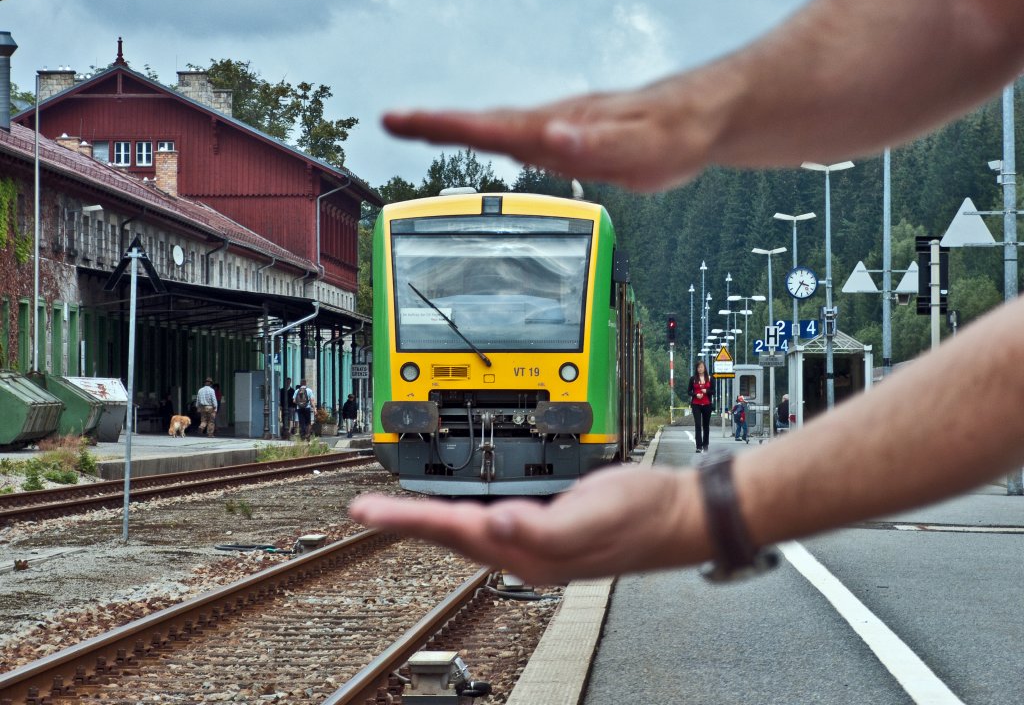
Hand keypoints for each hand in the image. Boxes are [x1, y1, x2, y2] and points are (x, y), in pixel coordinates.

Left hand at [348, 465, 708, 583]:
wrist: (679, 515)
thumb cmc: (644, 513)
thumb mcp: (597, 511)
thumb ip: (544, 526)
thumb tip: (495, 524)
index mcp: (531, 551)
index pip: (453, 531)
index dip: (407, 518)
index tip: (367, 511)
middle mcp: (526, 554)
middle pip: (450, 536)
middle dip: (405, 522)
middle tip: (364, 510)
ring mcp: (536, 547)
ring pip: (467, 534)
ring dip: (428, 522)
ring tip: (394, 512)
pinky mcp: (546, 532)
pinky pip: (491, 525)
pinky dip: (463, 515)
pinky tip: (458, 511)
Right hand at [382, 71, 722, 193]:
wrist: (701, 120)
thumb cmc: (675, 133)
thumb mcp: (642, 148)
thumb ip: (598, 146)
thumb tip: (552, 138)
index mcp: (560, 126)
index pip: (491, 126)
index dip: (443, 126)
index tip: (401, 120)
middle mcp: (554, 124)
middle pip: (483, 123)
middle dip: (433, 124)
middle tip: (391, 121)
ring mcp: (560, 129)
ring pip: (498, 128)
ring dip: (455, 128)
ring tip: (417, 128)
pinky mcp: (571, 138)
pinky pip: (520, 138)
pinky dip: (489, 137)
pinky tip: (485, 143)